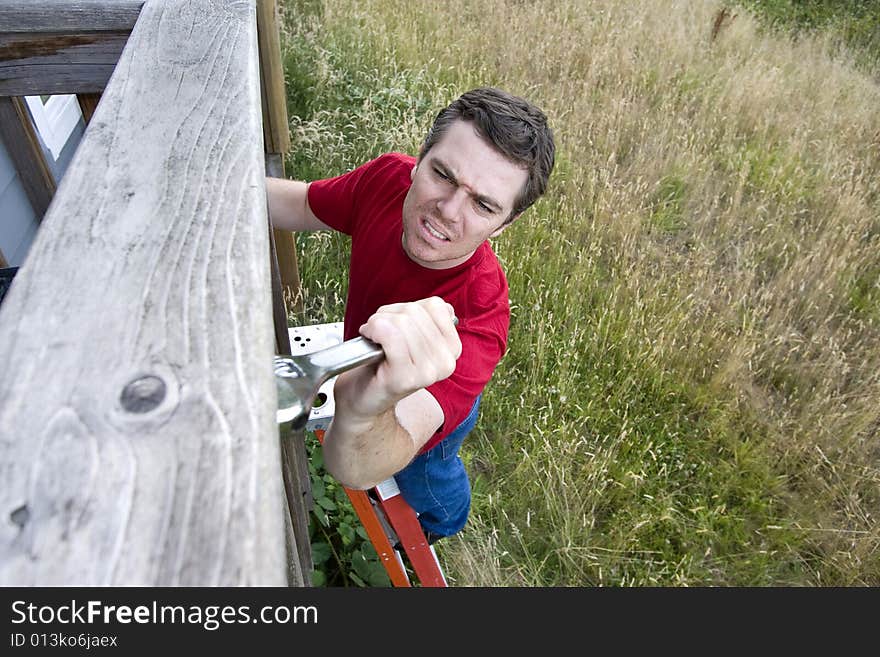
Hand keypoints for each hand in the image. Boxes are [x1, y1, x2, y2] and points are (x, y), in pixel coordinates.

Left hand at [332, 297, 460, 421]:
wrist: (361, 396)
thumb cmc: (383, 361)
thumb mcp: (414, 334)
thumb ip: (429, 317)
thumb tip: (441, 307)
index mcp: (453, 348)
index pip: (436, 306)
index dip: (408, 307)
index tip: (395, 323)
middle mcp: (446, 362)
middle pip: (415, 312)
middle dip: (389, 315)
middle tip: (380, 332)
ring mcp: (428, 372)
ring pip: (402, 322)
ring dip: (378, 322)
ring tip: (374, 337)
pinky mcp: (405, 378)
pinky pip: (391, 336)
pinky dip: (374, 330)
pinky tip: (369, 338)